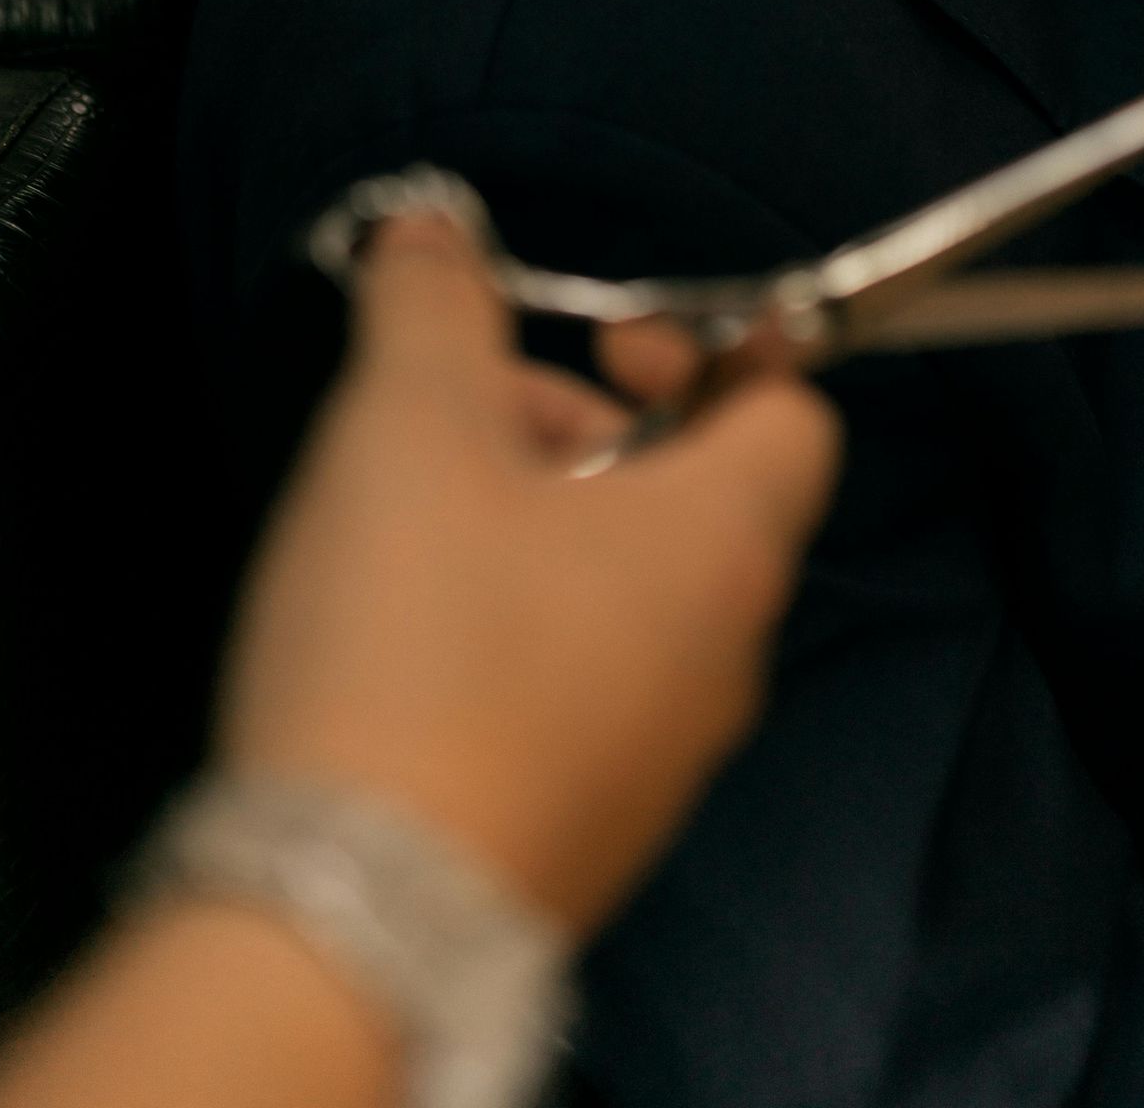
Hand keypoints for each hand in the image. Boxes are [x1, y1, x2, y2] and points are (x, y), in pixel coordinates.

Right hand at [216, 213, 841, 938]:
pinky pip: (579, 687)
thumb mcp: (406, 425)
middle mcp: (722, 656)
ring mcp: (660, 756)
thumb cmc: (414, 647)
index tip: (601, 337)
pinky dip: (513, 628)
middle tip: (467, 415)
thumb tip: (432, 229)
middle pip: (693, 496)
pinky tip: (405, 629)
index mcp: (722, 544)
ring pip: (628, 593)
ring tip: (412, 513)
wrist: (351, 914)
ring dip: (537, 524)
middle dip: (580, 427)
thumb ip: (431, 305)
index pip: (792, 413)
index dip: (709, 348)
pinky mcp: (584, 825)